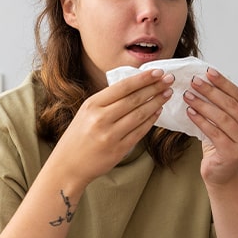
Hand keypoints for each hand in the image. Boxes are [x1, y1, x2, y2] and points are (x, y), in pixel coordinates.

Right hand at [50, 69, 174, 186]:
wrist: (67, 166)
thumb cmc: (78, 137)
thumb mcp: (86, 112)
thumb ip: (107, 101)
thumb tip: (134, 87)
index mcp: (92, 105)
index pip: (123, 87)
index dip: (143, 78)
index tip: (158, 72)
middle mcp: (101, 119)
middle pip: (134, 99)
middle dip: (155, 87)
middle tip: (169, 80)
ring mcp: (110, 135)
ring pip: (140, 114)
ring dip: (156, 102)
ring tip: (167, 94)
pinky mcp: (118, 150)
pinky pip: (139, 132)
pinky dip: (150, 120)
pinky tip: (157, 112)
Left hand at [183, 68, 237, 184]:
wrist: (221, 174)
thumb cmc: (220, 145)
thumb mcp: (223, 123)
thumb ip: (220, 106)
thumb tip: (203, 82)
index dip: (223, 82)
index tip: (208, 72)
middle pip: (230, 105)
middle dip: (211, 91)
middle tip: (194, 82)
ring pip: (222, 118)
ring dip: (203, 105)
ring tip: (188, 96)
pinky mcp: (232, 153)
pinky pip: (214, 133)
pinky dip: (201, 121)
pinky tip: (190, 112)